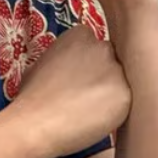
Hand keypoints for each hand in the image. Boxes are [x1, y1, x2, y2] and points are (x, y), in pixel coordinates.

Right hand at [8, 27, 131, 157]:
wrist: (35, 122)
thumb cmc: (32, 97)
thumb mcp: (43, 63)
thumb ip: (63, 57)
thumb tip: (69, 66)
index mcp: (80, 35)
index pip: (96, 45)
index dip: (90, 63)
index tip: (82, 76)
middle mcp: (102, 47)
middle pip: (113, 60)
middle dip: (104, 75)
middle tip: (88, 95)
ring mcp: (116, 69)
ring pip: (121, 81)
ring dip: (111, 93)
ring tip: (89, 110)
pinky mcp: (125, 93)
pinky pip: (124, 101)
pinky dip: (115, 111)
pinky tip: (95, 119)